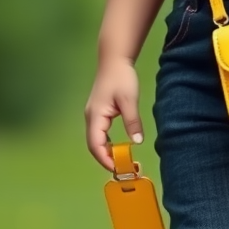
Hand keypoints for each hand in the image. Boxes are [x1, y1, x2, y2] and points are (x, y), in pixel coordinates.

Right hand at [85, 56, 143, 171]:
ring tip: (120, 160)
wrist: (114, 60)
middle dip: (105, 159)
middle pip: (93, 145)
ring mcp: (93, 115)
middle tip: (121, 168)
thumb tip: (137, 142)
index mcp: (95, 116)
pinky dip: (106, 143)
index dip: (105, 159)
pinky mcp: (98, 113)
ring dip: (105, 152)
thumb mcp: (129, 99)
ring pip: (96, 140)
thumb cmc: (121, 77)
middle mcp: (91, 118)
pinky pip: (99, 133)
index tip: (118, 169)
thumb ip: (132, 121)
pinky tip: (116, 147)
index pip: (96, 144)